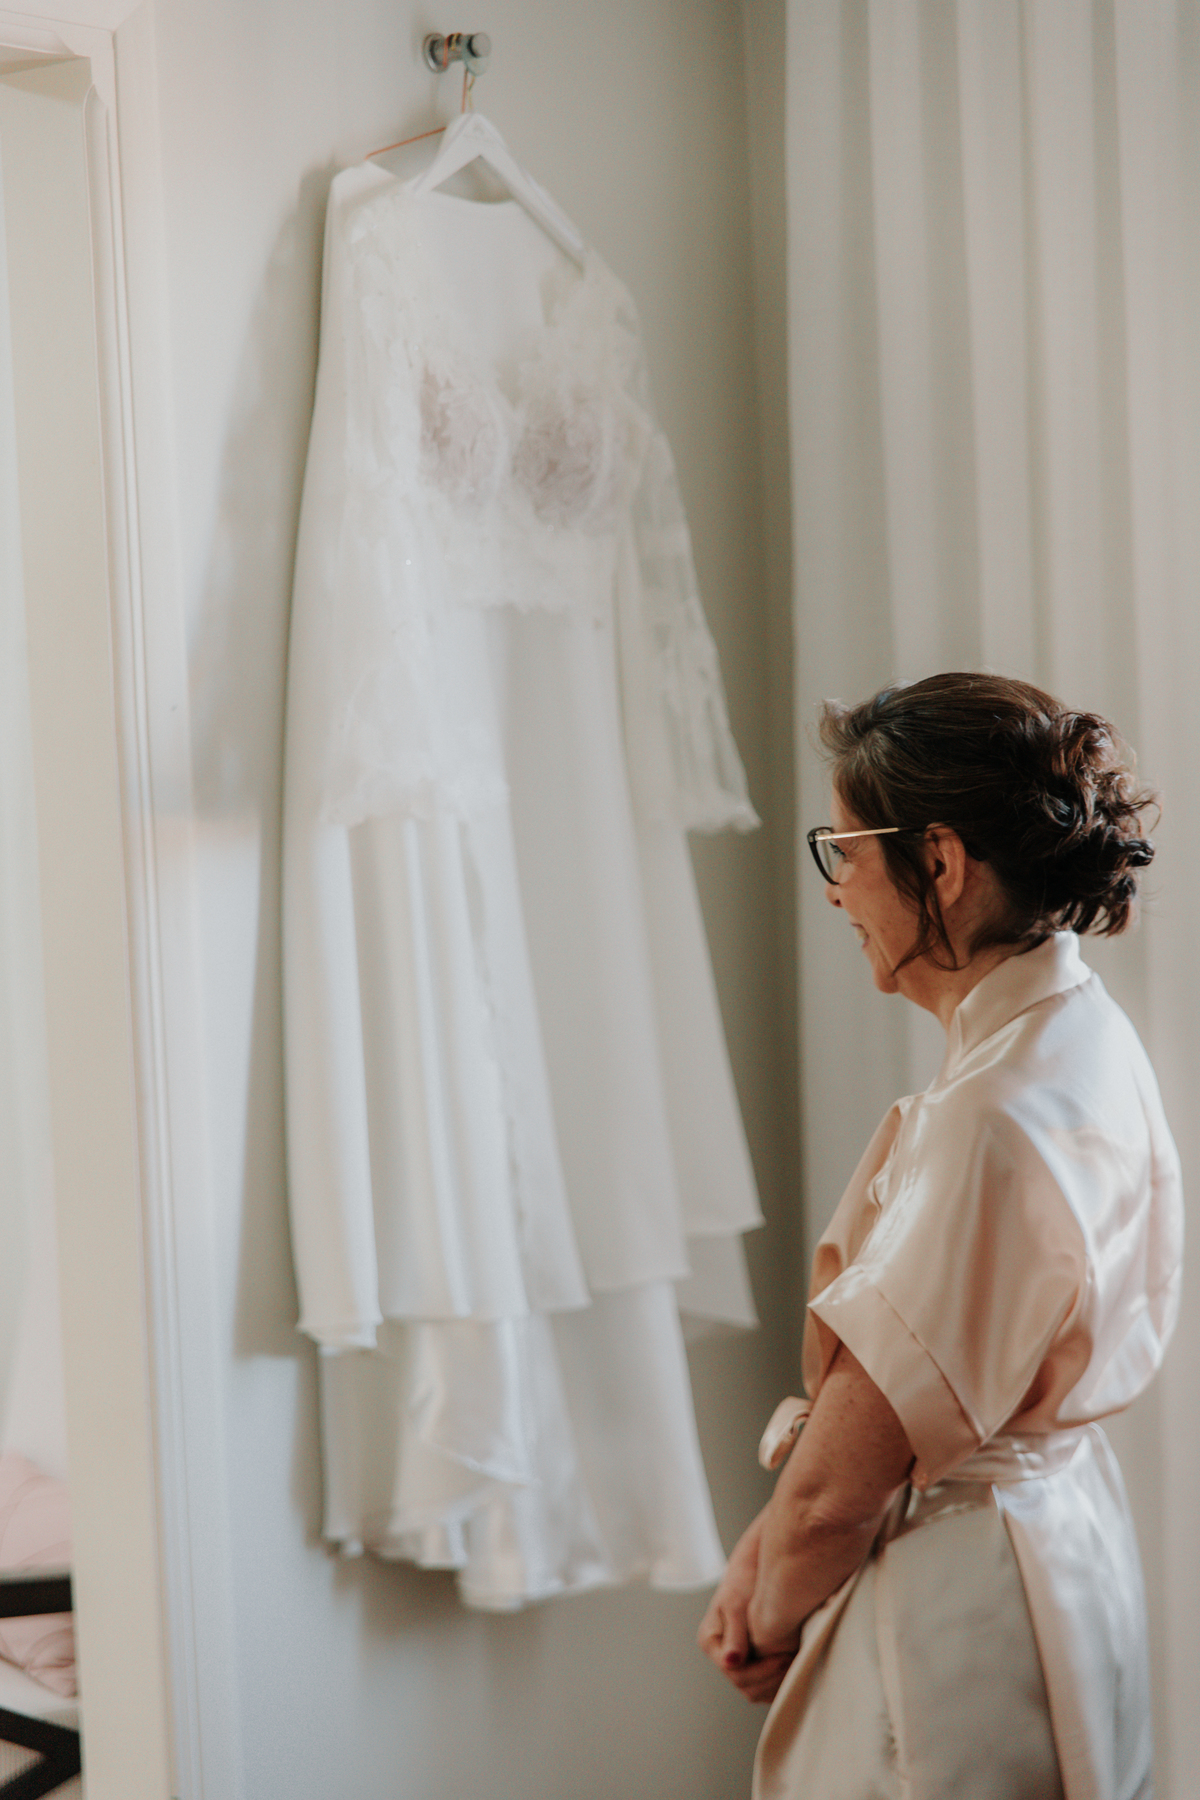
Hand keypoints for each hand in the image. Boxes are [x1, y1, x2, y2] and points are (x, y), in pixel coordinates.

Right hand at [697, 1518, 795, 1703]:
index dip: (760, 1671)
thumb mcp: (737, 1600)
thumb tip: (731, 1662)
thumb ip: (735, 1632)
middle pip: (745, 1685)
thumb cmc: (747, 1577)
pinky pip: (767, 1685)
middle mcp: (723, 1654)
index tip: (783, 1657)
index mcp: (711, 1640)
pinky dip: (781, 1681)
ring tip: (795, 1661)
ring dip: (777, 1682)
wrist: (763, 1564)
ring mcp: (739, 1660)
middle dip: (770, 1678)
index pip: (735, 1672)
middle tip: (793, 1660)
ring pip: (757, 1690)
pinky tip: (795, 1664)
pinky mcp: (755, 1662)